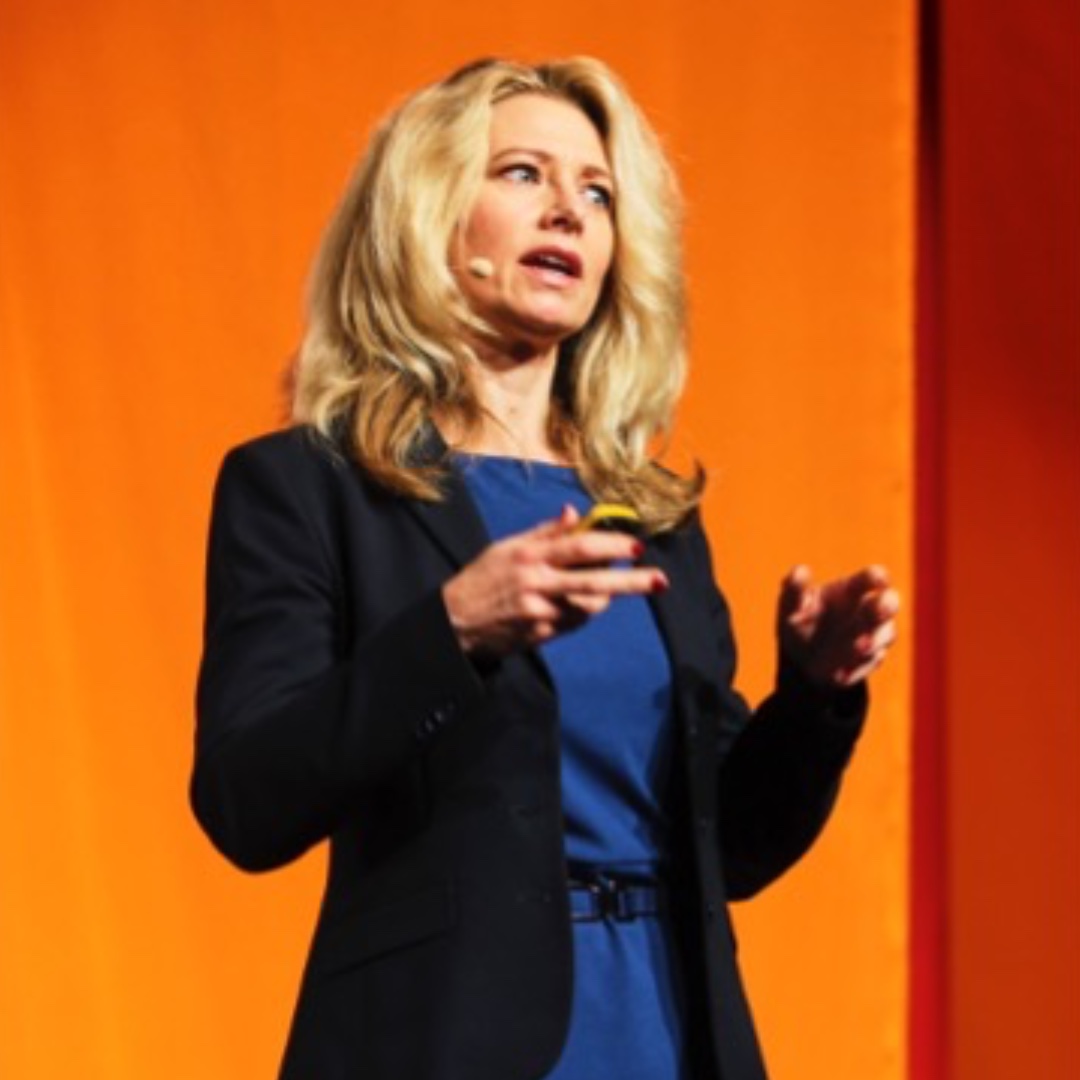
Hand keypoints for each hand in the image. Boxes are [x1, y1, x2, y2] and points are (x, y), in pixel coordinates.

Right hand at [442, 505, 667, 657]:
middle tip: (660, 581)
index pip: (578, 547)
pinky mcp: (541, 635)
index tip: (636, 546)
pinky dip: (587, 610)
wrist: (454, 624)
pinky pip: (575, 621)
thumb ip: (545, 533)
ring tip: (614, 586)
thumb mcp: (507, 547)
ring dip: (608, 596)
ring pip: (589, 605)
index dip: (610, 546)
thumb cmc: (481, 578)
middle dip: (631, 582)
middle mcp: (536, 584)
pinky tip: (584, 602)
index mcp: (529, 556)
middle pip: (593, 581)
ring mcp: (540, 612)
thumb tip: (575, 514)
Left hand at [777, 564, 899, 687]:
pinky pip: (870, 663)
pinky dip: (856, 668)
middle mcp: (867, 609)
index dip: (877, 577)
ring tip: (857, 647)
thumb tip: (800, 571)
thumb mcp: (790, 605)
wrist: (800, 658)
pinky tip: (839, 674)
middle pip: (889, 602)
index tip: (877, 579)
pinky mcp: (870, 660)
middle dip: (887, 605)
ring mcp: (873, 635)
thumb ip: (794, 588)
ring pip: (885, 634)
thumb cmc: (799, 619)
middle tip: (879, 610)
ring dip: (873, 641)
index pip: (871, 578)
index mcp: (851, 589)